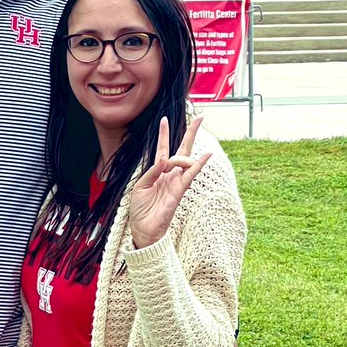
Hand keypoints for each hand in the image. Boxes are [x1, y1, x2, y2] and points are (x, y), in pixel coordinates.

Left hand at [129, 116, 212, 248]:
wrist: (143, 230)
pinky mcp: (179, 191)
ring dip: (187, 150)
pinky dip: (198, 165)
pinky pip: (190, 175)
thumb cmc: (140, 209)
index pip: (162, 148)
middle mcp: (169, 174)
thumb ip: (152, 171)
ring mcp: (176, 181)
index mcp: (157, 171)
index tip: (164, 118)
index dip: (164, 134)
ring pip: (186, 160)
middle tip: (200, 117)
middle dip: (191, 133)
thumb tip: (164, 158)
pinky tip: (206, 155)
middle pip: (182, 149)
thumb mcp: (140, 186)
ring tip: (190, 138)